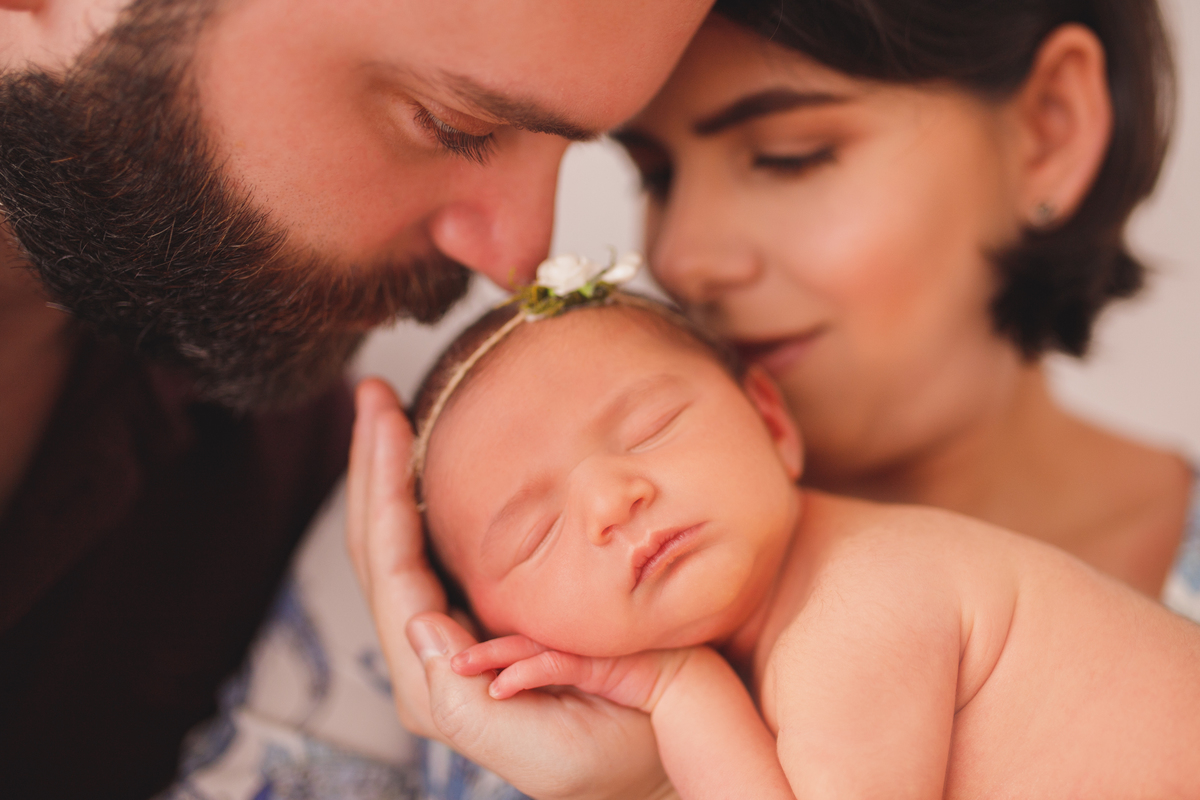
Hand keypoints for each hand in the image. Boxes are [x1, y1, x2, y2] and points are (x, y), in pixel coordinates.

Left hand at [346, 378, 673, 799]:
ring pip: (401, 546)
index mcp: (439, 685)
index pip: (389, 569)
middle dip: (372, 467)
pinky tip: (423, 464)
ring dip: (388, 477)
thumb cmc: (623, 760)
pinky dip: (421, 499)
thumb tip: (419, 627)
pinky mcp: (485, 623)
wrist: (667, 769)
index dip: (380, 487)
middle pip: (380, 547)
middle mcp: (433, 658)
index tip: (381, 417)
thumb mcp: (551, 752)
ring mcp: (455, 638)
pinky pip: (434, 553)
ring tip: (385, 414)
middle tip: (373, 395)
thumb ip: (474, 703)